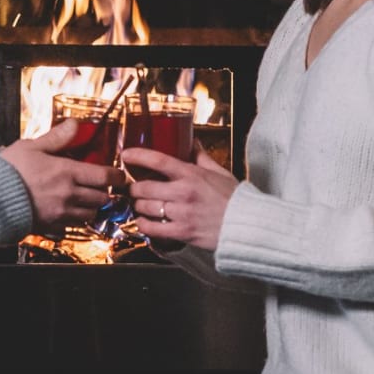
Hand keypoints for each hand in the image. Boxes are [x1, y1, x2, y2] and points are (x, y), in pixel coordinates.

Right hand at [0, 121, 116, 233]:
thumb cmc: (9, 171)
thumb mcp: (32, 147)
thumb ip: (57, 138)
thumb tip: (74, 124)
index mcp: (67, 173)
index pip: (104, 176)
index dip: (116, 176)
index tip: (118, 176)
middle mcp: (69, 195)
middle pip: (101, 198)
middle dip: (104, 192)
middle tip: (99, 187)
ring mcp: (61, 213)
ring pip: (90, 214)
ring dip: (91, 207)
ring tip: (85, 200)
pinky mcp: (51, 227)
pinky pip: (73, 227)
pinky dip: (75, 220)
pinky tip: (68, 213)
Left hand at [123, 146, 239, 250]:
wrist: (248, 225)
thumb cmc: (235, 199)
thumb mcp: (220, 172)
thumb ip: (201, 157)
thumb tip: (192, 141)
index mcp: (192, 175)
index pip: (158, 160)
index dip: (138, 155)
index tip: (126, 154)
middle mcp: (184, 192)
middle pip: (143, 187)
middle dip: (133, 187)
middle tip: (133, 188)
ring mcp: (182, 213)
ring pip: (144, 207)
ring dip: (138, 206)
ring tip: (139, 205)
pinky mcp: (182, 232)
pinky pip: (152, 228)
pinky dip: (143, 224)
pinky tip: (144, 222)